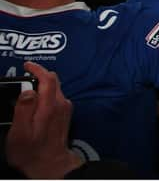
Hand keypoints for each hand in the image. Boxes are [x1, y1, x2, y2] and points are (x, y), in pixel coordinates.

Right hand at [6, 62, 82, 178]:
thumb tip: (27, 91)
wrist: (50, 165)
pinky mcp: (65, 114)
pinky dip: (46, 94)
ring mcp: (65, 109)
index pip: (48, 78)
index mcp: (50, 106)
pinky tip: (35, 103)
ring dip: (42, 86)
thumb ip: (23, 109)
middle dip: (39, 75)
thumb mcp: (20, 132)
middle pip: (53, 80)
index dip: (37, 69)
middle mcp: (61, 104)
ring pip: (55, 88)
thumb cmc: (31, 151)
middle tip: (23, 78)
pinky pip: (56, 97)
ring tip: (26, 92)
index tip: (26, 65)